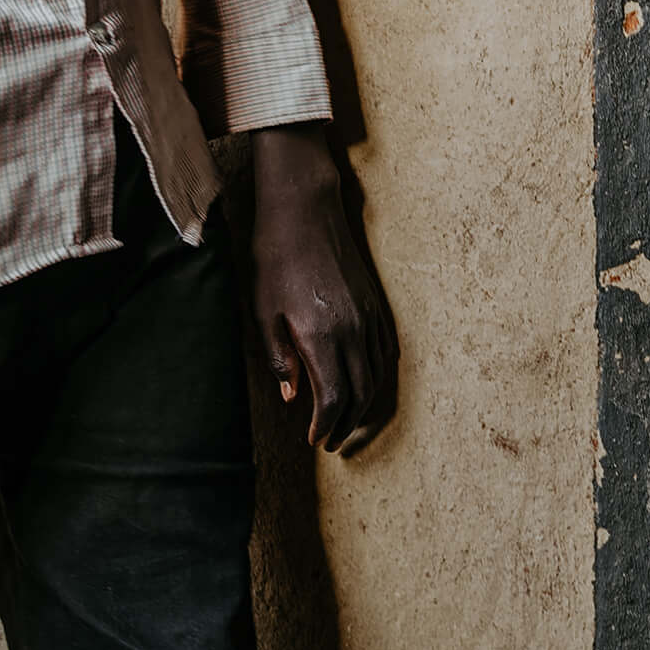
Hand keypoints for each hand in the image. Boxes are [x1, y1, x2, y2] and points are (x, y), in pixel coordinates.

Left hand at [244, 124, 398, 454]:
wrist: (305, 209)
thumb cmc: (275, 256)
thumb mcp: (263, 310)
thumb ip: (278, 357)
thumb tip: (292, 396)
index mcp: (321, 334)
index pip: (334, 396)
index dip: (326, 425)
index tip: (315, 440)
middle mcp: (353, 329)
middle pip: (362, 392)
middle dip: (347, 423)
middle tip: (331, 440)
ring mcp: (369, 314)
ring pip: (379, 374)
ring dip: (366, 403)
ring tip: (347, 420)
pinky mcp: (375, 302)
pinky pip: (387, 350)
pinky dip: (379, 374)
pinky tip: (367, 381)